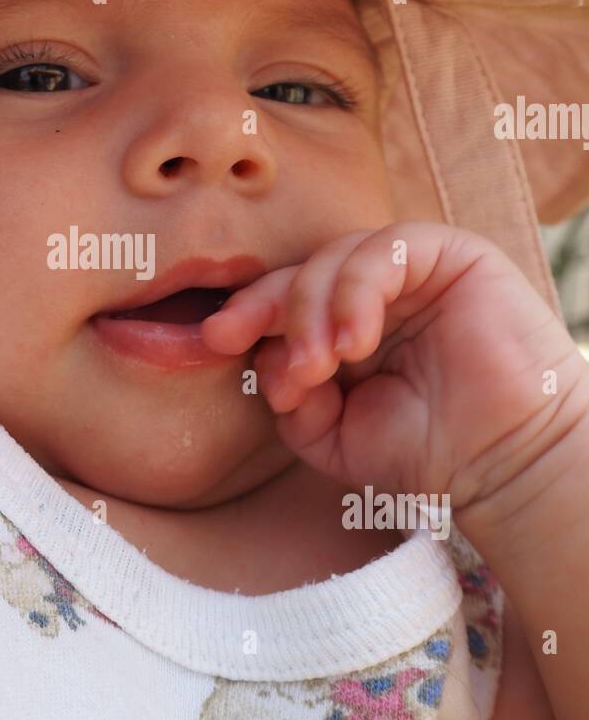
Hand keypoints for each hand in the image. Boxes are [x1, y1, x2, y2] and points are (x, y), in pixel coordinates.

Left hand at [200, 222, 588, 518]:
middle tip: (259, 352)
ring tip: (317, 367)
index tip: (213, 340)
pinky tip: (354, 343)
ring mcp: (414, 269)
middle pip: (300, 271)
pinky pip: (385, 250)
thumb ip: (288, 399)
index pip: (281, 300)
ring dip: (311, 311)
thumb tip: (264, 361)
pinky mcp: (451, 255)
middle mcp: (376, 290)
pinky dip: (357, 292)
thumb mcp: (330, 435)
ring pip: (335, 258)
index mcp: (343, 322)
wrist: (505, 469)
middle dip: (266, 309)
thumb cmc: (426, 454)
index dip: (245, 314)